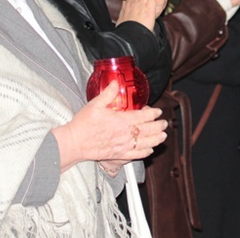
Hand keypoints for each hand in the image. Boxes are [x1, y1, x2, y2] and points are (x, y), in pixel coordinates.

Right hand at [52, 81, 167, 172]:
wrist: (74, 143)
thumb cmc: (83, 124)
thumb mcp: (95, 104)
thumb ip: (108, 93)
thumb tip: (115, 83)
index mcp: (122, 120)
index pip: (144, 116)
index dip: (153, 113)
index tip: (158, 111)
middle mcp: (125, 134)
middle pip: (149, 130)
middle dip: (159, 126)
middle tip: (164, 123)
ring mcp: (123, 145)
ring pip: (146, 143)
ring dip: (157, 139)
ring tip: (163, 136)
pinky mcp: (119, 155)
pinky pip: (137, 155)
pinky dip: (146, 152)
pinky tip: (150, 150)